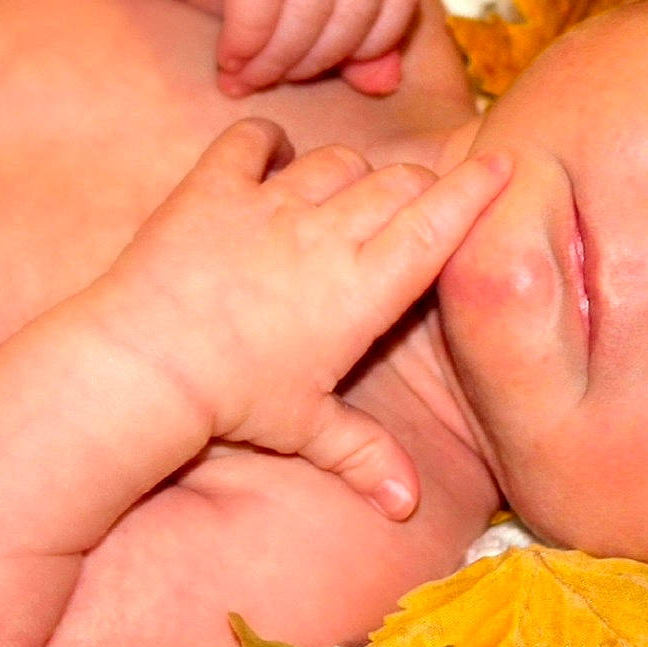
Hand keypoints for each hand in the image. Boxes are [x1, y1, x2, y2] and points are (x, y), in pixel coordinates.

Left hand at [88, 120, 508, 518]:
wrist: (145, 366)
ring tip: (347, 195)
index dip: (476, 189)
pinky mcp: (214, 187)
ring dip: (350, 173)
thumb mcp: (306, 429)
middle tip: (419, 203)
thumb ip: (364, 457)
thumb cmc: (232, 401)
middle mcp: (326, 233)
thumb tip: (406, 507)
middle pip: (397, 183)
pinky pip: (251, 139)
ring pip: (336, 161)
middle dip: (418, 186)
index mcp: (363, 287)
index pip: (438, 222)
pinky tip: (270, 156)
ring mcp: (270, 203)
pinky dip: (266, 142)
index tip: (502, 162)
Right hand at [101, 0, 423, 96]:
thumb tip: (386, 84)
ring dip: (276, 56)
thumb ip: (342, 47)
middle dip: (313, 61)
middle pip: (358, 4)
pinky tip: (227, 57)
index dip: (365, 50)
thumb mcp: (287, 19)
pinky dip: (247, 35)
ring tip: (243, 76)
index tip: (313, 76)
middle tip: (267, 81)